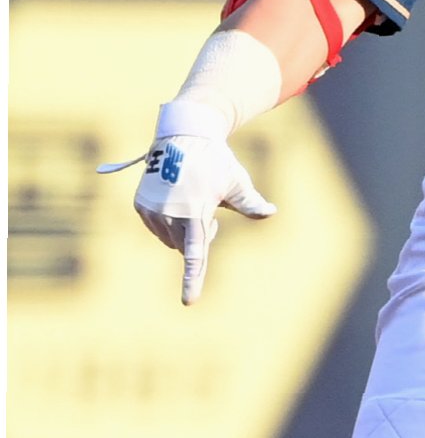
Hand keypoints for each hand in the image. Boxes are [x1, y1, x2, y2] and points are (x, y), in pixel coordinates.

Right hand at [100, 99, 274, 304]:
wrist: (182, 135)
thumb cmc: (215, 161)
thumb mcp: (235, 182)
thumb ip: (251, 203)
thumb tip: (271, 213)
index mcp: (194, 214)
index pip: (195, 256)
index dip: (193, 281)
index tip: (188, 302)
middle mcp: (169, 215)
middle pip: (186, 248)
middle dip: (200, 237)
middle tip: (210, 213)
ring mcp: (151, 211)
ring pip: (171, 240)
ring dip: (183, 231)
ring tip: (192, 201)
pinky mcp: (140, 206)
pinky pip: (157, 229)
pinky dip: (167, 223)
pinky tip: (175, 199)